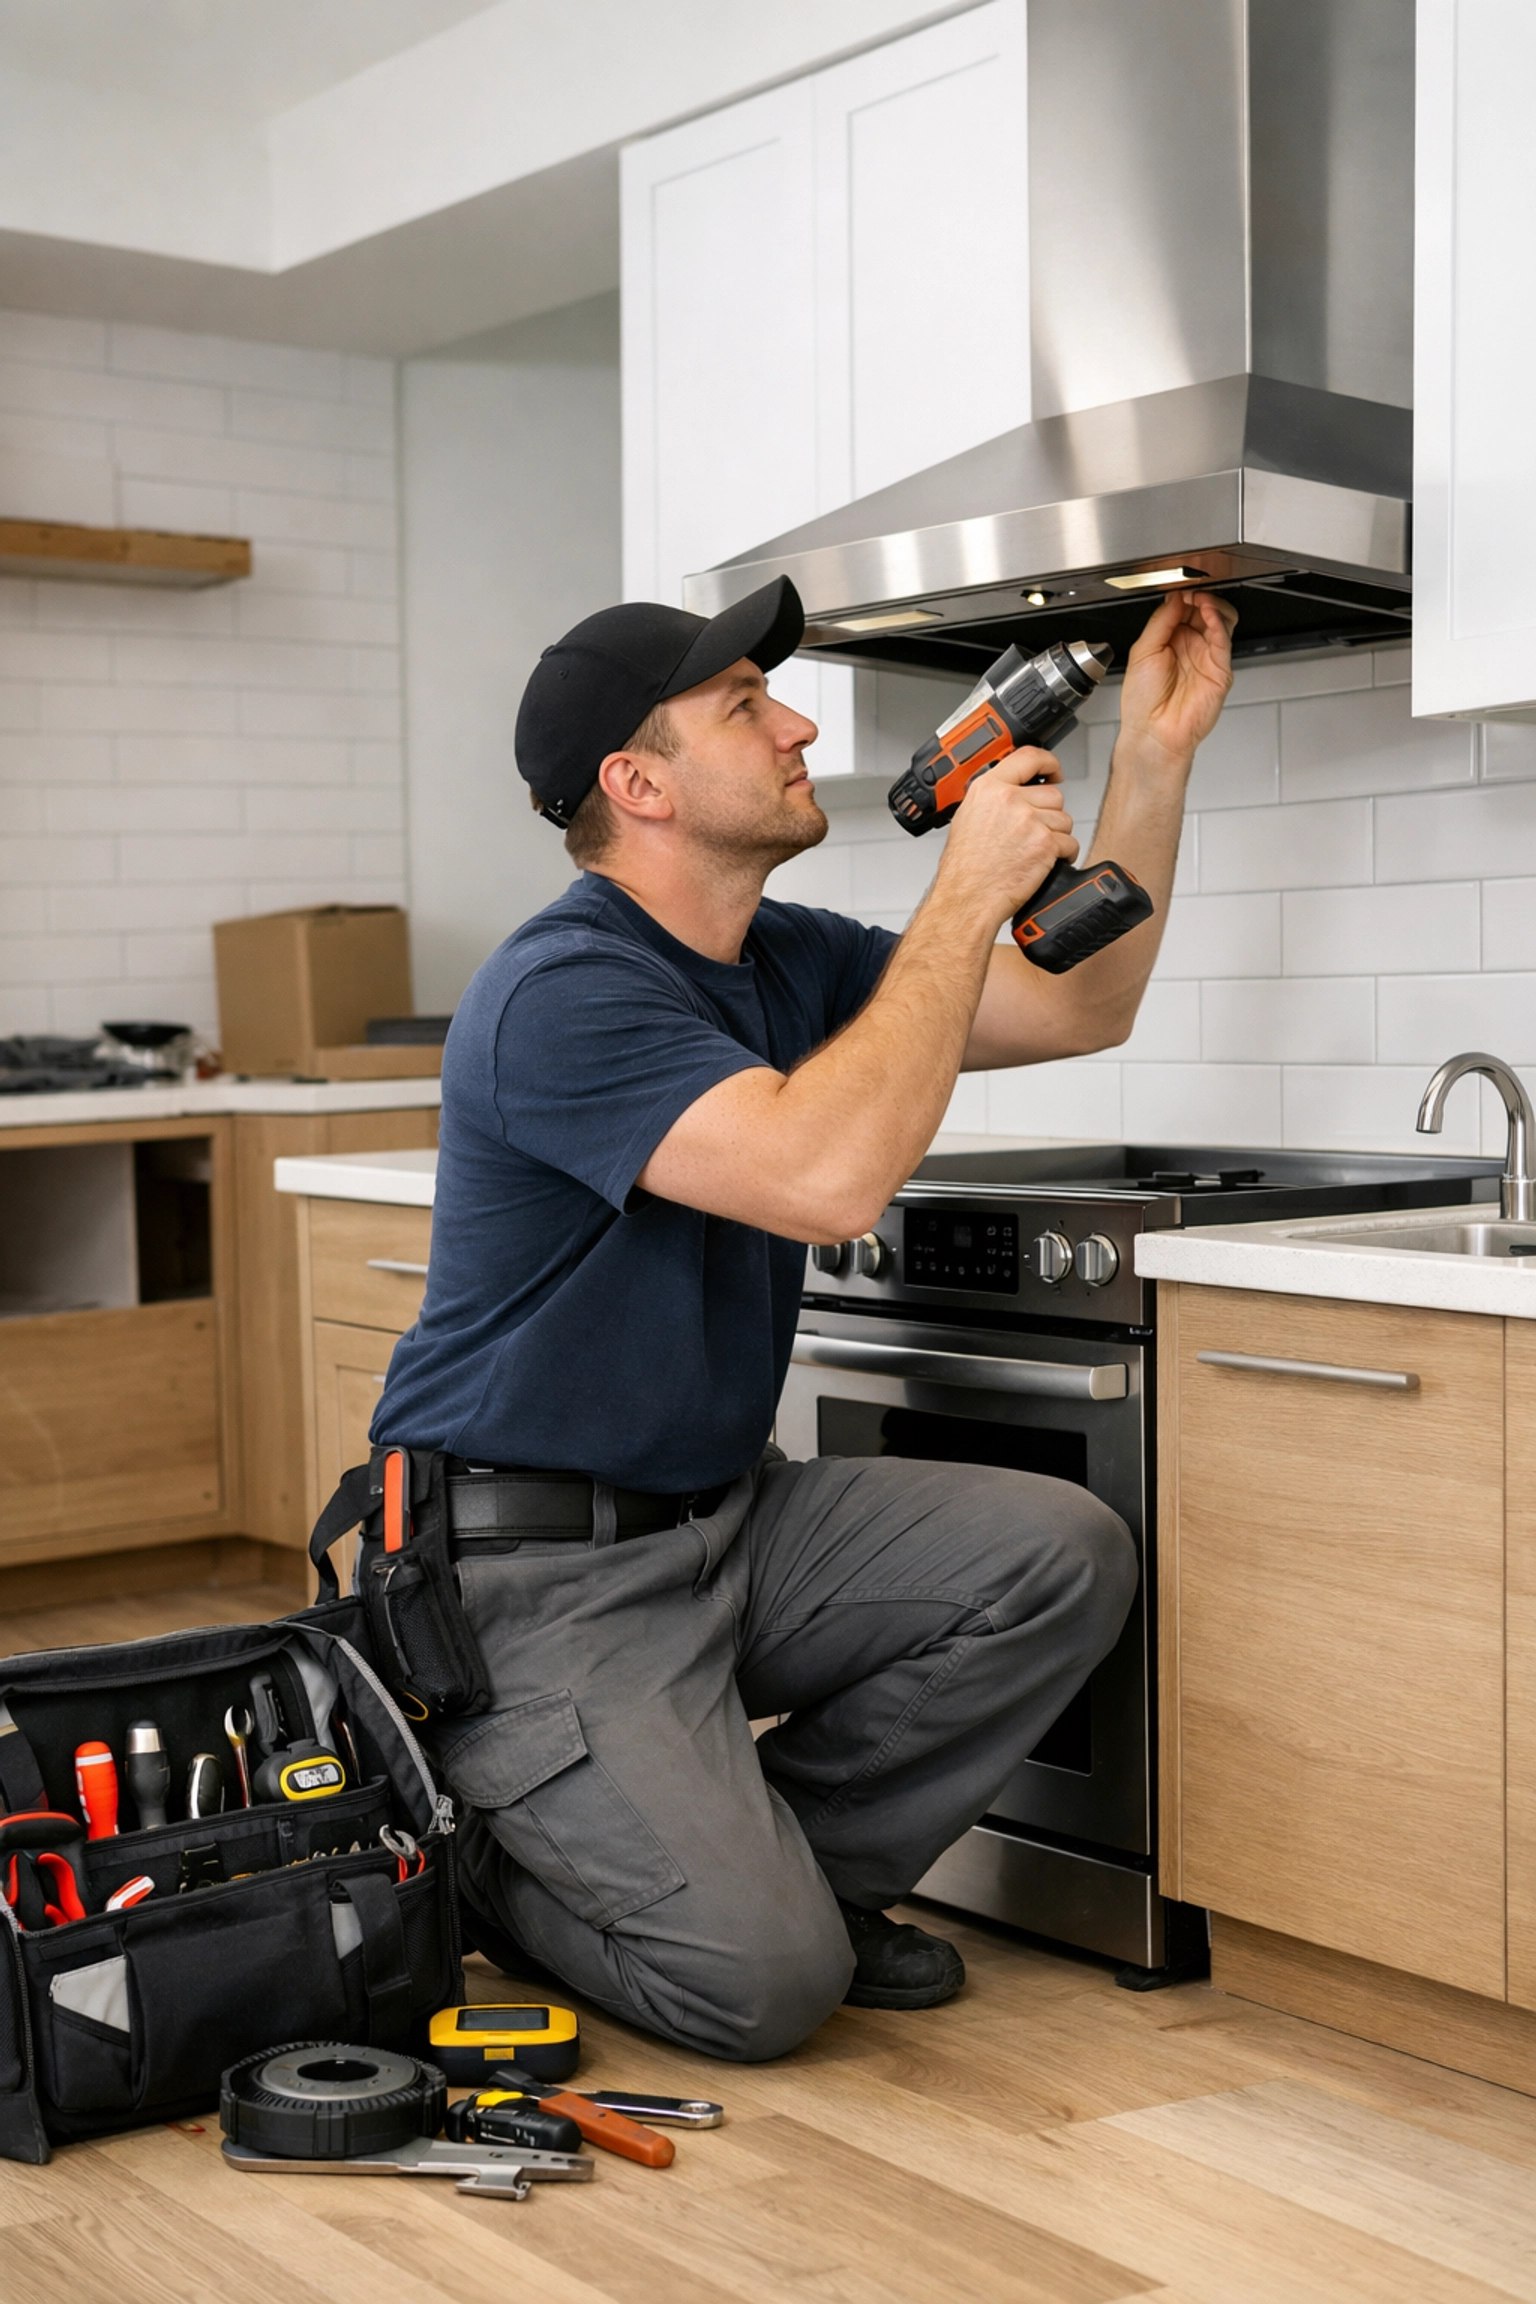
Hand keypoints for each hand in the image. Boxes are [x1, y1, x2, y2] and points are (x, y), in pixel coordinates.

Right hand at [935, 747, 1078, 930]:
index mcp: (988, 788)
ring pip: (1064, 819)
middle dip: (1050, 814)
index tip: (1054, 771)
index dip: (1049, 762)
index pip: (1029, 757)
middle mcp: (1009, 800)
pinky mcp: (1044, 844)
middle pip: (1053, 794)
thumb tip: (1015, 791)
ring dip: (1056, 836)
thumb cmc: (964, 868)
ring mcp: (1029, 821)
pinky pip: (1069, 843)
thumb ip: (993, 799)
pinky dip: (1063, 855)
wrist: (967, 898)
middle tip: (1035, 832)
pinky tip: (1044, 862)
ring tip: (1034, 851)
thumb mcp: (968, 818)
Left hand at [1117, 589, 1237, 773]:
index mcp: (1170, 642)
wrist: (1154, 732)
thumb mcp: (1142, 651)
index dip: (1182, 596)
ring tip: (1200, 599)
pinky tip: (1208, 611)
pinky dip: (1218, 620)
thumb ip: (1160, 621)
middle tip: (1191, 591)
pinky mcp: (1220, 670)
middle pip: (1204, 611)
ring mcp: (1207, 658)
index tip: (1179, 587)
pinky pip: (1223, 639)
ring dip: (1211, 604)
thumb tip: (1174, 598)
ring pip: (1220, 620)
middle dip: (1198, 597)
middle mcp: (1190, 648)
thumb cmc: (1143, 702)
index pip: (1183, 609)